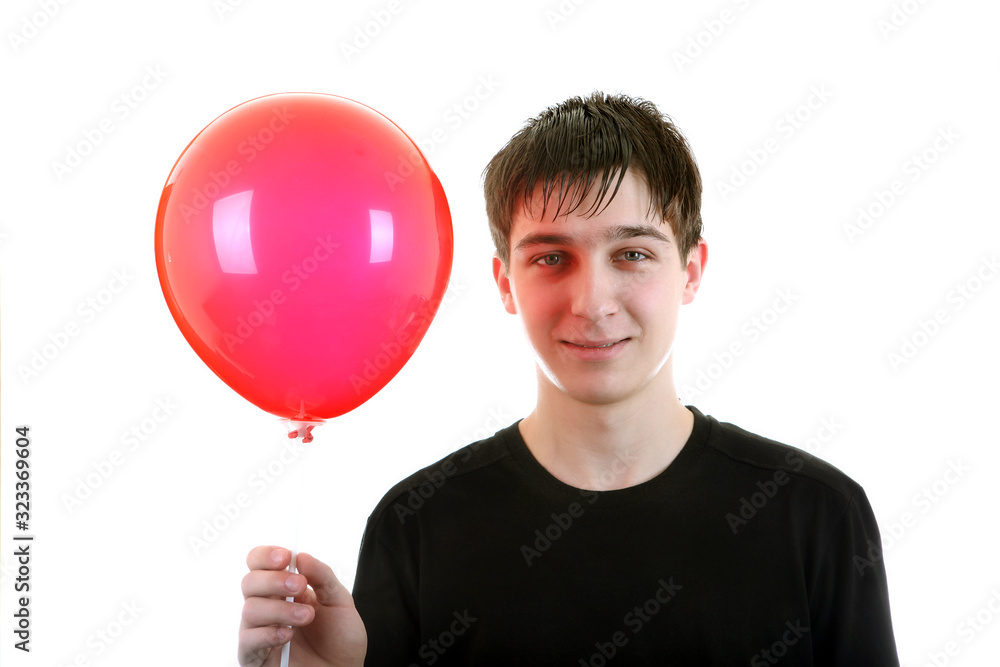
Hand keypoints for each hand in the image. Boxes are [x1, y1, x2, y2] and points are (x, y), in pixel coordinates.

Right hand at [238, 546, 366, 666]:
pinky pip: (247, 640)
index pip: (260, 564)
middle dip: (274, 580)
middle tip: (299, 586)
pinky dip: (268, 633)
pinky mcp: (255, 657)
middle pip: (249, 581)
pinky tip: (288, 635)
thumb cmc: (340, 639)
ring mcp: (259, 631)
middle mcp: (268, 607)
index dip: (267, 555)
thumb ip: (322, 576)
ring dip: (280, 609)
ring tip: (306, 617)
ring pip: (249, 609)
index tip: (285, 556)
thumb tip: (302, 556)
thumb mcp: (339, 601)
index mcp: (284, 589)